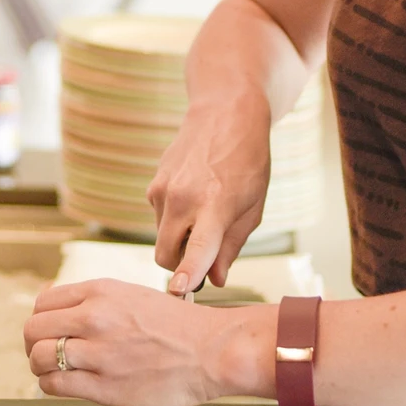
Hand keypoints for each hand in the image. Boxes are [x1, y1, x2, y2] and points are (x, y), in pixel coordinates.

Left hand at [24, 278, 272, 405]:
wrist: (212, 350)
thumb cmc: (177, 326)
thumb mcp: (132, 295)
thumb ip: (94, 301)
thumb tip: (55, 308)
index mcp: (101, 292)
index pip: (43, 302)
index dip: (42, 319)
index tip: (49, 331)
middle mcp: (95, 318)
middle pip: (33, 330)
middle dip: (34, 343)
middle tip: (45, 353)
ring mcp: (99, 353)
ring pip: (40, 358)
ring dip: (41, 367)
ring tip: (55, 371)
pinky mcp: (105, 387)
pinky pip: (55, 385)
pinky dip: (52, 386)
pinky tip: (67, 385)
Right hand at [146, 95, 271, 292]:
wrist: (226, 114)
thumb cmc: (248, 162)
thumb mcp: (253, 208)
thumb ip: (231, 247)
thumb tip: (216, 280)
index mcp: (214, 205)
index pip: (197, 248)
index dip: (187, 274)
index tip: (178, 292)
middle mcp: (182, 198)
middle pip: (166, 256)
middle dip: (180, 266)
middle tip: (205, 257)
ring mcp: (163, 190)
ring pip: (162, 238)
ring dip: (178, 240)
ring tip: (205, 213)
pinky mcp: (153, 184)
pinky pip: (160, 218)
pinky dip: (174, 220)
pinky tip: (194, 197)